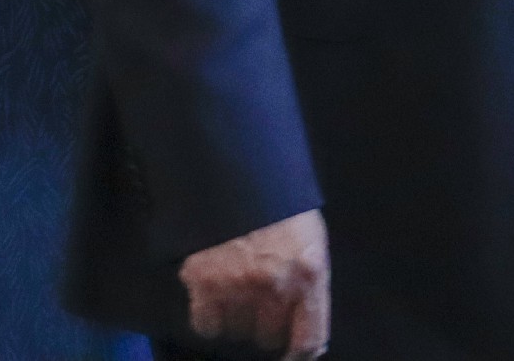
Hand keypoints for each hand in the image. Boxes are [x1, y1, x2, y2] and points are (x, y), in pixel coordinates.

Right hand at [179, 209, 329, 358]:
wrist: (236, 171)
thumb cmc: (280, 202)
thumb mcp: (310, 237)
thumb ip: (310, 282)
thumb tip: (308, 327)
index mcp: (309, 274)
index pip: (308, 340)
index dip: (299, 353)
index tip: (290, 354)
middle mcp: (275, 288)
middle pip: (268, 337)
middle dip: (265, 321)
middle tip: (260, 296)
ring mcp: (237, 288)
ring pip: (237, 332)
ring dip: (236, 315)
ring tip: (236, 283)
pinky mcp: (203, 284)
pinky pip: (206, 325)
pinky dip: (209, 314)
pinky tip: (214, 291)